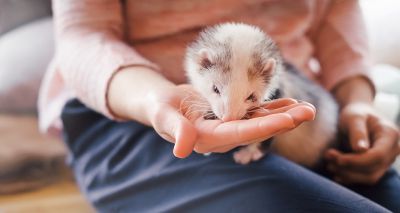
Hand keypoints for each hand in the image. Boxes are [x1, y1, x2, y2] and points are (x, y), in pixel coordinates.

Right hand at [147, 84, 315, 157]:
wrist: (163, 103)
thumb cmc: (160, 108)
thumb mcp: (163, 116)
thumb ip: (175, 130)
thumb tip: (183, 150)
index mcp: (208, 138)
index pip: (240, 133)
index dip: (264, 126)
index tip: (288, 120)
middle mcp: (223, 135)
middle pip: (257, 129)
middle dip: (284, 121)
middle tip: (309, 112)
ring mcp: (229, 126)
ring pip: (260, 122)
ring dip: (284, 115)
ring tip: (307, 108)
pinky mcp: (231, 117)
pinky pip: (255, 113)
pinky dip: (272, 108)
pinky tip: (289, 103)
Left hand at [325, 102, 399, 184]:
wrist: (357, 116)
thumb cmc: (355, 113)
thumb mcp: (354, 117)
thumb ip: (357, 131)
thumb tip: (361, 149)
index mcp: (390, 135)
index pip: (378, 156)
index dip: (357, 161)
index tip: (338, 159)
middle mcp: (393, 150)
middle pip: (373, 169)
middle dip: (348, 167)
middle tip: (328, 157)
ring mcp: (386, 161)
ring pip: (368, 177)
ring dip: (347, 174)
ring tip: (329, 164)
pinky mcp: (376, 167)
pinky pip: (364, 178)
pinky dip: (348, 177)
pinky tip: (335, 171)